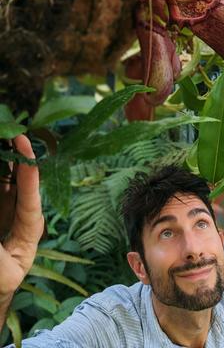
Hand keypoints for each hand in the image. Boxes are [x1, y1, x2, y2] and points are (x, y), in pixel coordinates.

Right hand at [0, 135, 43, 297]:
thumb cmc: (3, 282)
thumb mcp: (3, 274)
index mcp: (30, 227)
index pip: (30, 195)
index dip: (28, 170)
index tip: (24, 145)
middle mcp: (18, 211)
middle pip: (18, 179)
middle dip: (15, 156)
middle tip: (9, 132)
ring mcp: (4, 206)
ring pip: (4, 178)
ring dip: (3, 160)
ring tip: (3, 137)